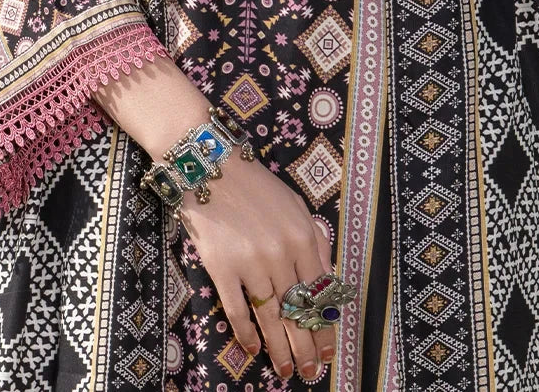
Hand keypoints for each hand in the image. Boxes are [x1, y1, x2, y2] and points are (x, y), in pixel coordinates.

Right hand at [177, 150, 339, 379]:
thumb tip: (327, 278)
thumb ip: (314, 240)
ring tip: (286, 371)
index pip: (319, 293)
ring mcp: (251, 262)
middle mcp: (281, 253)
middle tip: (310, 374)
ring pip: (270, 317)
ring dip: (279, 349)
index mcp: (303, 237)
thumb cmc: (256, 186)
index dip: (324, 327)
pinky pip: (238, 309)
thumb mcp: (296, 205)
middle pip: (297, 311)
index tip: (327, 352)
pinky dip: (246, 333)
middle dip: (305, 347)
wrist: (211, 166)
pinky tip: (253, 349)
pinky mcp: (222, 268)